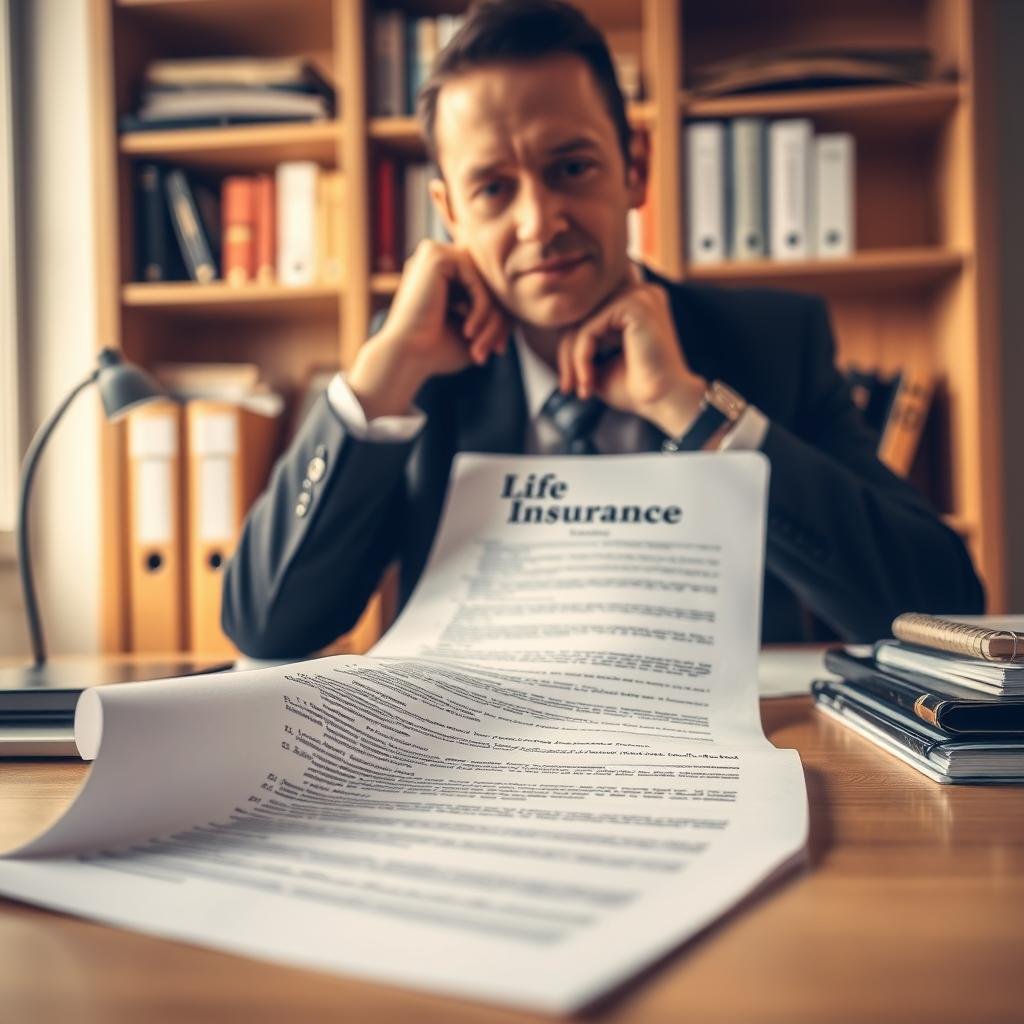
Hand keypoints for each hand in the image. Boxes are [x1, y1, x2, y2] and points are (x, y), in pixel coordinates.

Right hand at [348, 241, 509, 418]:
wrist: (406, 358)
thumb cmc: (436, 352)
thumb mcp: (474, 332)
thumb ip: (493, 315)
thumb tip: (519, 310)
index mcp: (441, 275)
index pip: (486, 290)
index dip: (499, 320)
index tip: (499, 349)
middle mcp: (436, 259)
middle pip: (489, 284)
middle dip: (499, 320)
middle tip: (498, 350)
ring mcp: (434, 253)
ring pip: (486, 282)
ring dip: (492, 318)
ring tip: (480, 346)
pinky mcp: (436, 256)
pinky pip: (477, 280)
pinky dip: (481, 308)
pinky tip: (468, 331)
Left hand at [557, 280, 706, 437]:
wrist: (665, 403)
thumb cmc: (638, 389)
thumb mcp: (600, 364)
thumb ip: (583, 346)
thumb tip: (556, 338)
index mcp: (636, 303)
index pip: (589, 316)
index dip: (571, 349)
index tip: (569, 384)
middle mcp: (640, 293)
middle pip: (582, 316)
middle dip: (567, 355)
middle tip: (568, 387)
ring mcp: (639, 295)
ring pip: (582, 322)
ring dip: (573, 359)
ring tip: (581, 387)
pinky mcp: (634, 305)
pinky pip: (589, 328)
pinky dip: (581, 357)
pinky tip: (589, 381)